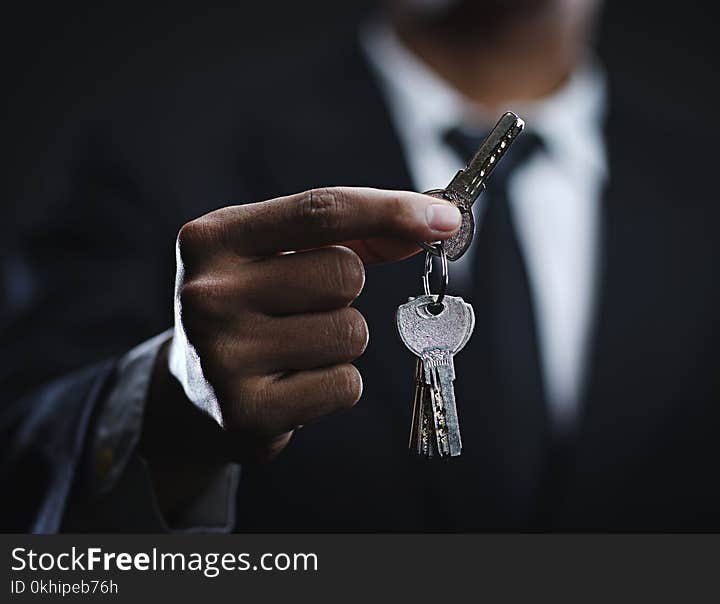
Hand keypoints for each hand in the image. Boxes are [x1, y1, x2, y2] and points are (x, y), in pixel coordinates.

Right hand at [141, 187, 460, 512]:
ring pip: (351, 333)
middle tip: (304, 308)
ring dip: (341, 341)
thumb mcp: (283, 254)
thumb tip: (436, 220)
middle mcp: (208, 294)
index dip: (391, 211)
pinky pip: (345, 385)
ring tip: (294, 348)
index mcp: (213, 238)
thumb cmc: (255, 305)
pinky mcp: (246, 412)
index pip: (321, 211)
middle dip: (345, 291)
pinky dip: (335, 384)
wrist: (194, 390)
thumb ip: (357, 234)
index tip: (444, 218)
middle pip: (345, 275)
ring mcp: (222, 356)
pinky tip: (292, 384)